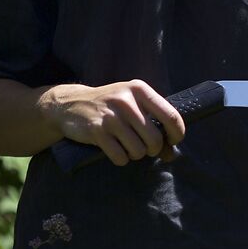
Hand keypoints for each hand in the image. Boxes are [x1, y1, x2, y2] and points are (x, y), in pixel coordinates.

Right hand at [41, 79, 184, 166]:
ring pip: (138, 151)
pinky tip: (113, 148)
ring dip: (134, 154)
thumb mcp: (132, 104)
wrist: (70, 104)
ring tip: (125, 145)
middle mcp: (126, 101)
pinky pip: (120, 157)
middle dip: (152, 149)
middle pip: (155, 139)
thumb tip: (172, 153)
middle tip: (143, 146)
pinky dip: (120, 158)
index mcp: (140, 90)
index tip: (173, 141)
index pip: (171, 116)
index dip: (177, 134)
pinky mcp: (97, 131)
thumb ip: (154, 123)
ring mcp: (111, 116)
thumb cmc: (110, 106)